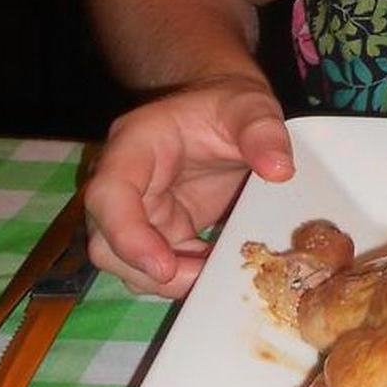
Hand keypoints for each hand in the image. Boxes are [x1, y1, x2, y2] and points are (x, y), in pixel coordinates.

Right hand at [84, 76, 293, 298]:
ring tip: (218, 272)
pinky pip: (160, 268)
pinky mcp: (162, 231)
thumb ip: (263, 132)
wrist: (227, 112)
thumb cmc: (228, 105)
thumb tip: (280, 171)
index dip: (127, 236)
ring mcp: (139, 212)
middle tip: (203, 278)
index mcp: (134, 146)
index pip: (107, 195)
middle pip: (106, 244)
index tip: (164, 267)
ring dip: (169, 281)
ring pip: (127, 265)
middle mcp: (124, 184)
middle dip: (148, 272)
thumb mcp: (251, 107)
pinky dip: (188, 278)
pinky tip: (221, 268)